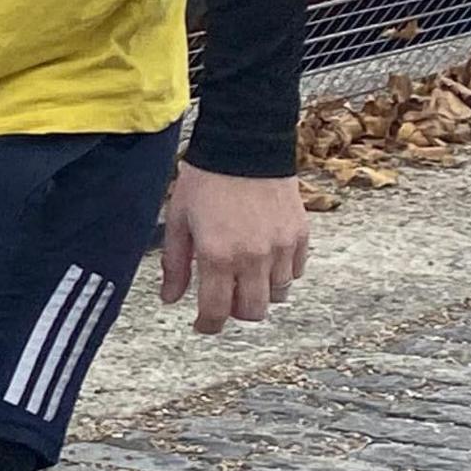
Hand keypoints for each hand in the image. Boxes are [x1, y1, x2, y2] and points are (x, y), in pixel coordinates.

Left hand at [158, 163, 311, 334]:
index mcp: (217, 255)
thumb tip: (171, 298)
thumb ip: (174, 264)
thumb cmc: (205, 180)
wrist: (244, 145)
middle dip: (236, 312)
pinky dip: (281, 274)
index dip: (208, 326)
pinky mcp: (299, 235)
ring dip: (260, 293)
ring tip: (244, 275)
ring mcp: (280, 247)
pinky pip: (295, 271)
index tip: (203, 326)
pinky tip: (264, 259)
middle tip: (223, 298)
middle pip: (253, 311)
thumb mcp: (178, 221)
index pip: (217, 311)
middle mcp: (253, 257)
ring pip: (278, 295)